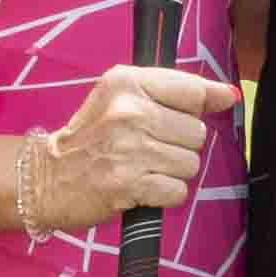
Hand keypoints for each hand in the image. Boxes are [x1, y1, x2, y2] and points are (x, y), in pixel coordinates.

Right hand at [29, 64, 235, 229]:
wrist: (46, 177)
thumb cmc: (91, 137)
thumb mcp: (123, 98)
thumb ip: (176, 92)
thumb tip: (229, 94)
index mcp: (127, 82)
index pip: (193, 91)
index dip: (199, 108)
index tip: (186, 118)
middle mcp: (129, 112)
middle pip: (196, 132)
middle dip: (180, 145)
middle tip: (149, 148)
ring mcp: (129, 149)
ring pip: (190, 163)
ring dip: (172, 172)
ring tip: (144, 167)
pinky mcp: (129, 184)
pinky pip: (177, 191)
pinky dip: (164, 194)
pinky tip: (142, 186)